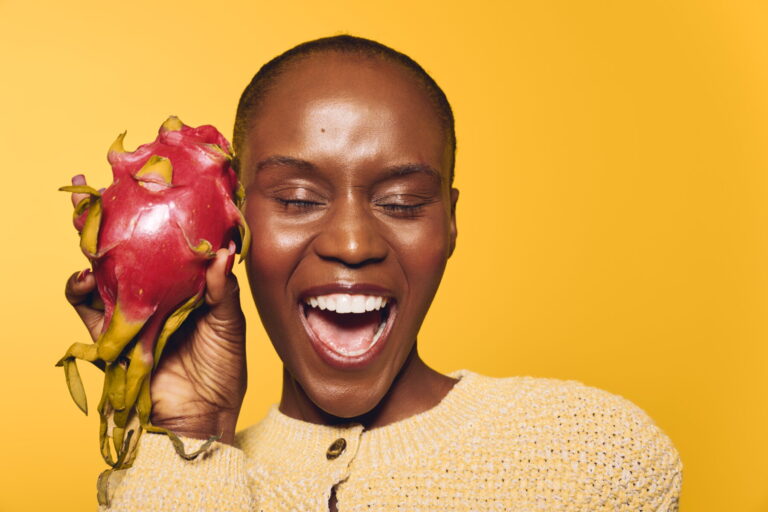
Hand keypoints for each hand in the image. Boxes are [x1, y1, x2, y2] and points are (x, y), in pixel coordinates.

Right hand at [64, 179, 247, 445]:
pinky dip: (79, 290)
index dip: (165, 216)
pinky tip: (83, 276)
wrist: (202, 418)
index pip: (174, 243)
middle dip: (116, 218)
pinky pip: (87, 308)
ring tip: (85, 219)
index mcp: (189, 286)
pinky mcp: (112, 335)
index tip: (159, 185)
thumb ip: (222, 291)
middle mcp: (158, 292)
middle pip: (133, 249)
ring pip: (105, 270)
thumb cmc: (222, 371)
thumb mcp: (229, 325)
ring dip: (90, 245)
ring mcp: (133, 311)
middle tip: (103, 185)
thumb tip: (221, 254)